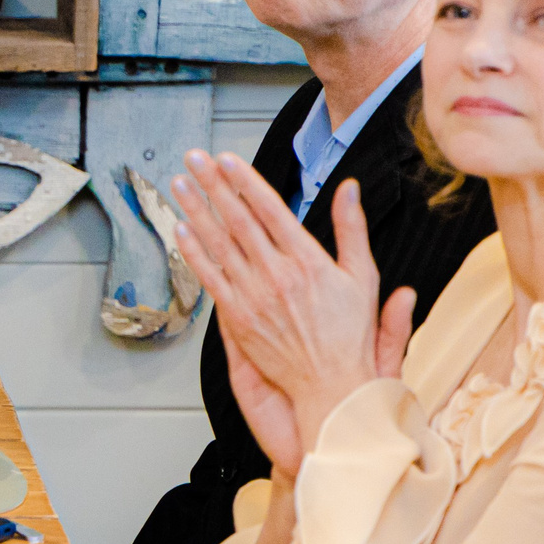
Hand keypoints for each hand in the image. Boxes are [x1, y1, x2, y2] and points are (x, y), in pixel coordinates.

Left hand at [174, 154, 394, 470]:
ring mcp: (254, 297)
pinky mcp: (238, 318)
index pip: (270, 209)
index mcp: (309, 260)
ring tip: (180, 184)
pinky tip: (181, 231)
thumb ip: (352, 228)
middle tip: (194, 158)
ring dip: (196, 210)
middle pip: (237, 220)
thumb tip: (349, 188)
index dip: (245, 181)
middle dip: (213, 185)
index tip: (226, 158)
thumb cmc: (351, 333)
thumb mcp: (363, 276)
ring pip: (218, 244)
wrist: (333, 386)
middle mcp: (277, 275)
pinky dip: (194, 253)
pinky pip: (210, 278)